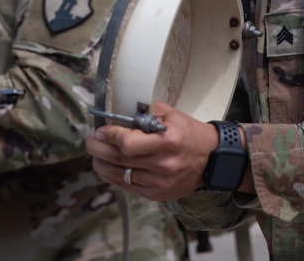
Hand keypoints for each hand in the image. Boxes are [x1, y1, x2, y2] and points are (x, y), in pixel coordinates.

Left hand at [86, 102, 218, 200]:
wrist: (212, 159)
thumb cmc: (189, 133)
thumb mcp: (171, 115)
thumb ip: (146, 112)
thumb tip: (118, 111)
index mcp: (167, 141)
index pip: (128, 143)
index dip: (109, 136)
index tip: (100, 130)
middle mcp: (164, 164)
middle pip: (119, 159)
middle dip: (98, 149)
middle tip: (91, 141)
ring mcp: (160, 182)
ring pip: (120, 175)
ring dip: (102, 164)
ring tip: (96, 155)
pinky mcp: (158, 194)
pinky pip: (128, 186)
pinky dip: (114, 177)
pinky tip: (108, 168)